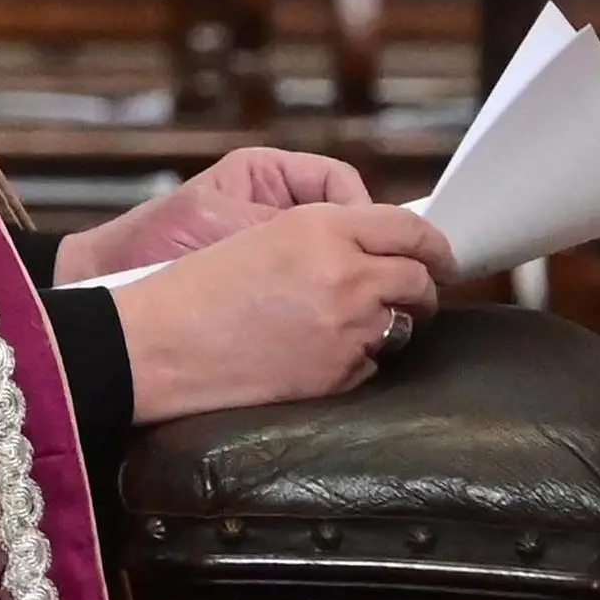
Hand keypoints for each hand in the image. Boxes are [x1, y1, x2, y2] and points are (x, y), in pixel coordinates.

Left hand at [54, 146, 371, 284]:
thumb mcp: (214, 219)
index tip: (366, 246)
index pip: (338, 183)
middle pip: (346, 221)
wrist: (104, 286)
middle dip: (361, 250)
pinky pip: (311, 289)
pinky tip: (323, 322)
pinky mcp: (267, 286)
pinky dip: (321, 303)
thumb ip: (272, 222)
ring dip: (344, 280)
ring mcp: (274, 247)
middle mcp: (276, 207)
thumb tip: (337, 231)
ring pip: (335, 258)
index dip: (360, 213)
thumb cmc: (150, 241)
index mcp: (267, 176)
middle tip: (374, 282)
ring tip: (352, 305)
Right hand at [107, 204, 457, 421]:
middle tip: (414, 293)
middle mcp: (345, 273)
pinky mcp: (338, 373)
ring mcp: (347, 327)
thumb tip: (382, 251)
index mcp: (322, 226)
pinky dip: (357, 359)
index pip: (408, 228)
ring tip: (349, 324)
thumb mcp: (262, 234)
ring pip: (401, 325)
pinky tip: (317, 352)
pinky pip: (371, 363)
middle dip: (422, 287)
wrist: (158, 344)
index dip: (434, 244)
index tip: (441, 256)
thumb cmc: (196, 287)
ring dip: (388, 323)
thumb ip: (328, 234)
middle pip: (417, 279)